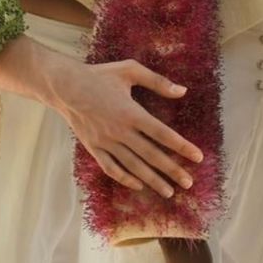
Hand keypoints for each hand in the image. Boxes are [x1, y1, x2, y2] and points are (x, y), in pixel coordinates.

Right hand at [0, 35, 202, 198]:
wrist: (65, 86)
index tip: (198, 157)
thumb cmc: (100, 75)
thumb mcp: (130, 70)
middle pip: (151, 155)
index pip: (162, 134)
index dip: (182, 147)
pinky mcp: (94, 148)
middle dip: (172, 170)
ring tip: (169, 192)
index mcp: (132, 113)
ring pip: (133, 166)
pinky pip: (111, 168)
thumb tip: (182, 91)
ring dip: (152, 180)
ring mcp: (106, 142)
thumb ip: (157, 81)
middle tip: (189, 183)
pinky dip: (125, 179)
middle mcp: (120, 131)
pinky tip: (139, 185)